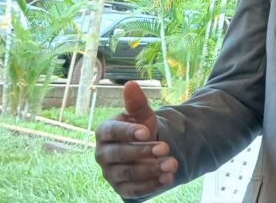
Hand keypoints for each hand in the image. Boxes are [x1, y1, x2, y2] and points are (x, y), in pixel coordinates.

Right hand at [95, 81, 177, 197]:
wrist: (147, 153)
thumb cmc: (141, 130)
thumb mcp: (143, 116)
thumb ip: (137, 103)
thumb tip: (130, 84)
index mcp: (104, 132)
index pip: (111, 131)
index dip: (127, 132)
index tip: (146, 131)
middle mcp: (102, 154)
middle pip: (119, 155)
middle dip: (143, 152)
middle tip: (165, 147)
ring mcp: (110, 173)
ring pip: (128, 173)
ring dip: (151, 170)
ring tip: (173, 163)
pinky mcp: (121, 188)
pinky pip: (133, 190)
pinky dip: (151, 185)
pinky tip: (168, 178)